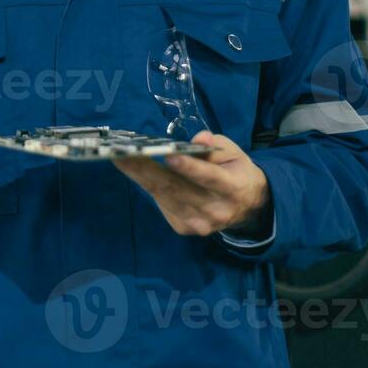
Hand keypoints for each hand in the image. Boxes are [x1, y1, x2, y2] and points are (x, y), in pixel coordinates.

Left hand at [114, 131, 270, 237]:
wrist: (247, 207)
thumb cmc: (235, 172)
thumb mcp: (233, 153)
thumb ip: (215, 146)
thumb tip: (199, 138)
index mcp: (232, 188)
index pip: (208, 177)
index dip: (189, 168)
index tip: (169, 156)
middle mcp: (215, 210)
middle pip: (176, 189)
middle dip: (146, 169)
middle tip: (123, 153)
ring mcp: (198, 224)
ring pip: (164, 197)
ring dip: (140, 176)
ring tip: (121, 158)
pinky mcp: (184, 228)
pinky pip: (162, 203)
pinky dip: (149, 186)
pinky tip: (136, 171)